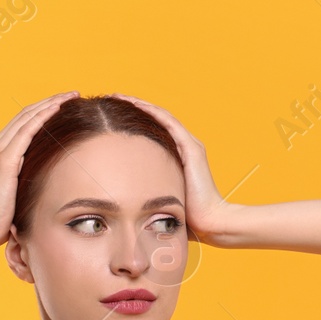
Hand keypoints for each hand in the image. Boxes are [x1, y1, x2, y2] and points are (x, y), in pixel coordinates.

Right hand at [0, 90, 78, 248]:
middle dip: (50, 101)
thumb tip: (48, 181)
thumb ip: (26, 181)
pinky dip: (43, 117)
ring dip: (50, 104)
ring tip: (70, 96)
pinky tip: (57, 109)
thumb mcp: (15, 194)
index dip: (44, 110)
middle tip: (72, 94)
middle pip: (26, 114)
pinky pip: (26, 131)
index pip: (23, 123)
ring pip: (27, 117)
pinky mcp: (5, 161)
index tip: (64, 104)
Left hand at [109, 94, 240, 245]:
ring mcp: (190, 145)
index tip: (111, 115)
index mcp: (179, 156)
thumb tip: (122, 197)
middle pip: (155, 118)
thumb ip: (147, 191)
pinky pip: (168, 122)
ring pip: (160, 115)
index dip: (133, 119)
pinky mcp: (191, 149)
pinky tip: (133, 104)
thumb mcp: (161, 198)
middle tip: (110, 99)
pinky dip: (150, 111)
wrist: (210, 223)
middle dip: (132, 107)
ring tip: (117, 97)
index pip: (153, 130)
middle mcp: (186, 146)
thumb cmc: (186, 217)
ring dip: (138, 104)